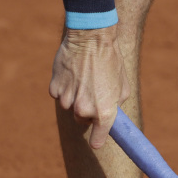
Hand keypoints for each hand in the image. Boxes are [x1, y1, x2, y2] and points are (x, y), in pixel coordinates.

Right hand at [49, 26, 129, 148]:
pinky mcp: (54, 89)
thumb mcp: (122, 85)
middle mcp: (84, 110)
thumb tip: (111, 113)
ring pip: (69, 107)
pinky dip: (64, 87)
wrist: (91, 37)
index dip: (97, 138)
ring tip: (83, 77)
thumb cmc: (110, 59)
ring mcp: (67, 100)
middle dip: (86, 110)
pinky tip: (72, 73)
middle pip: (82, 121)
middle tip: (92, 91)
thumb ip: (116, 104)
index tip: (96, 139)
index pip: (97, 140)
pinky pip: (59, 94)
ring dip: (74, 97)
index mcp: (104, 113)